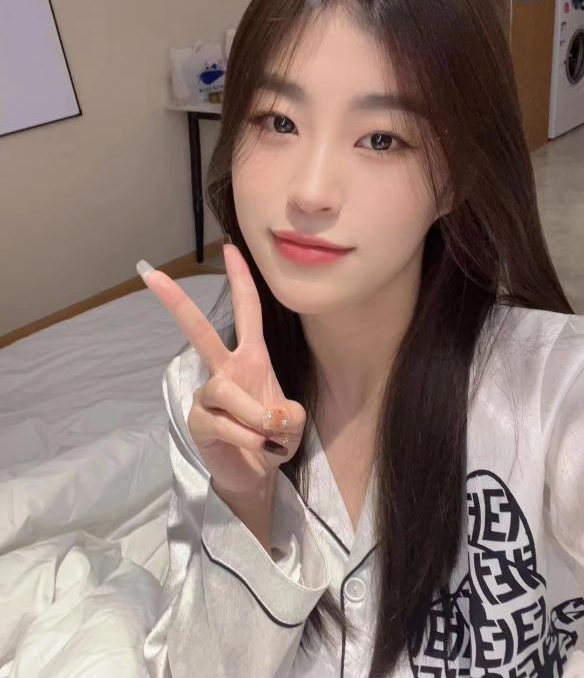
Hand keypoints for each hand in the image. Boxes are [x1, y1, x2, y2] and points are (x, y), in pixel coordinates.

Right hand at [137, 244, 306, 497]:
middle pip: (200, 331)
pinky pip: (224, 423)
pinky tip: (257, 445)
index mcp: (251, 358)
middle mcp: (226, 370)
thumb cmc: (273, 437)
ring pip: (226, 390)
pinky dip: (248, 437)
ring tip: (270, 435)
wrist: (258, 473)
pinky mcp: (199, 420)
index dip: (240, 280)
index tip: (230, 249)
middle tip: (152, 276)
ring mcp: (208, 394)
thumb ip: (288, 414)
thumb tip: (270, 416)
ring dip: (257, 416)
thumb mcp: (292, 422)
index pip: (247, 312)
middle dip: (177, 303)